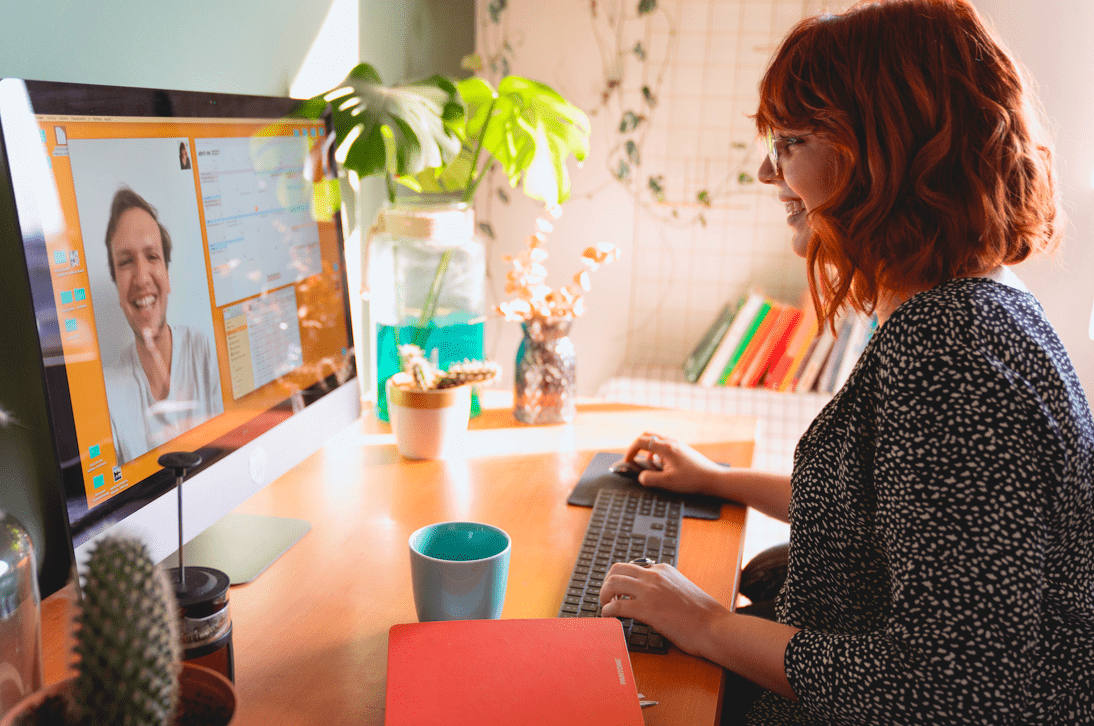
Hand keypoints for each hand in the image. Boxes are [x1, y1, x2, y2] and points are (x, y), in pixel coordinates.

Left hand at [599, 561, 730, 660]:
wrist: (715, 627)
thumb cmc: (704, 615)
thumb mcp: (683, 589)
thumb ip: (667, 587)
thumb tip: (653, 595)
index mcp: (664, 569)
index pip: (633, 567)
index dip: (623, 580)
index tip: (620, 592)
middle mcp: (654, 576)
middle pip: (617, 569)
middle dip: (608, 582)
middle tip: (608, 597)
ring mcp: (649, 591)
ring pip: (613, 583)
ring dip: (603, 595)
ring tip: (606, 606)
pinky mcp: (646, 610)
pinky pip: (617, 606)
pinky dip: (607, 612)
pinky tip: (609, 618)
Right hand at [623, 432, 725, 495]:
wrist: (713, 479)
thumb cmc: (692, 480)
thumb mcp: (667, 483)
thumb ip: (649, 479)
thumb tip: (641, 476)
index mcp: (665, 447)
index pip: (640, 442)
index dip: (630, 451)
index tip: (627, 462)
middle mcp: (670, 442)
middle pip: (647, 436)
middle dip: (636, 446)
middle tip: (632, 458)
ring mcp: (677, 444)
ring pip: (655, 439)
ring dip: (647, 449)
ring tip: (648, 463)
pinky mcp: (682, 449)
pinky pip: (664, 445)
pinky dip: (656, 451)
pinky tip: (661, 465)